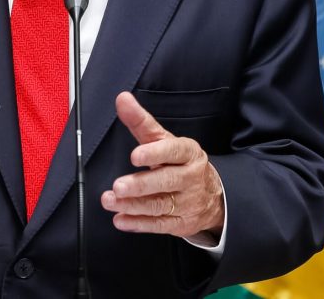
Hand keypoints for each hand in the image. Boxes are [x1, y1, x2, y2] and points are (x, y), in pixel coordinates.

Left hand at [101, 91, 224, 237]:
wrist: (212, 195)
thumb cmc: (180, 162)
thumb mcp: (164, 140)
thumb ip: (141, 122)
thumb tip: (122, 100)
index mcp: (188, 153)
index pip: (173, 152)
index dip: (155, 153)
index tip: (135, 155)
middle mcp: (190, 177)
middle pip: (166, 181)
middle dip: (141, 185)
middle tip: (119, 186)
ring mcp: (187, 202)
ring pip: (159, 205)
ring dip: (133, 205)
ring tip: (111, 200)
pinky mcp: (180, 223)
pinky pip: (158, 224)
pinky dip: (138, 224)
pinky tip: (121, 219)